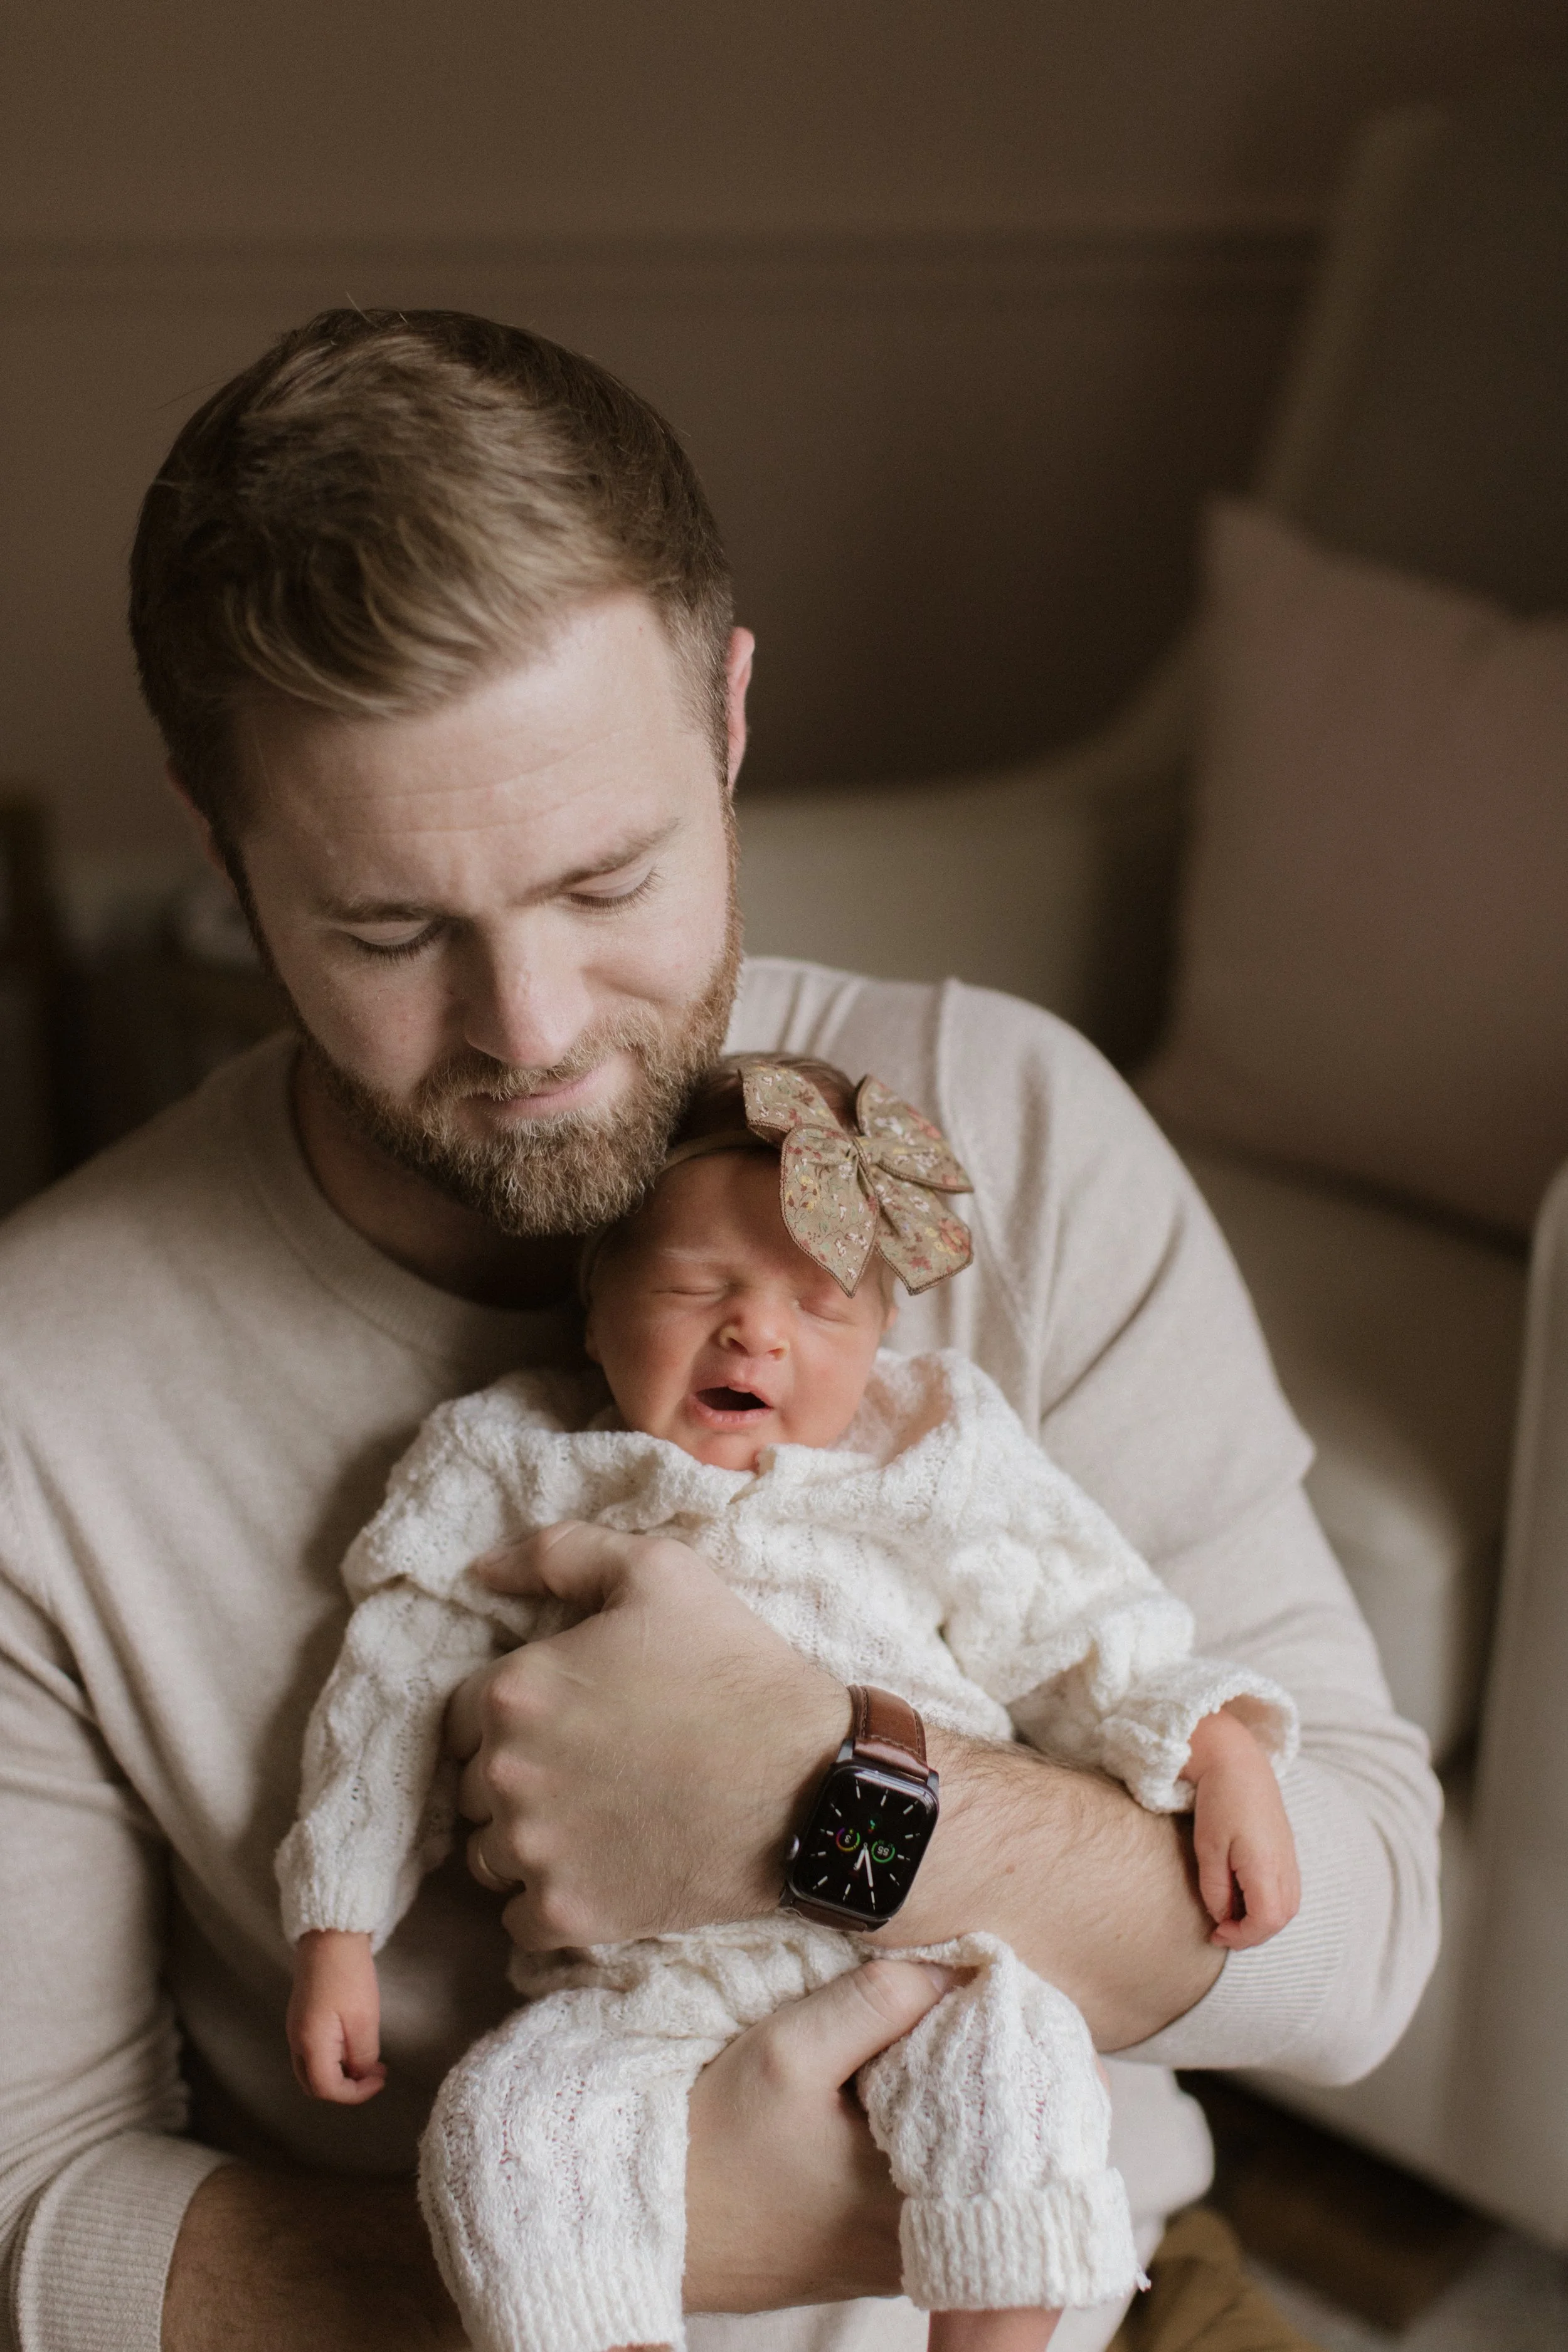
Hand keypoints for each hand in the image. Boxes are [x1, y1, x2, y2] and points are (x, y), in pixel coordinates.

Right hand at [286, 1929, 385, 2102]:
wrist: (330, 1935)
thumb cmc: (349, 1974)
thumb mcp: (364, 2019)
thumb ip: (362, 2055)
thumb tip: (361, 2076)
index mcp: (309, 2043)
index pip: (327, 2089)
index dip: (356, 2094)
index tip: (380, 2080)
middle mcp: (296, 2040)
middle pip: (314, 2085)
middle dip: (345, 2089)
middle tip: (373, 2076)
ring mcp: (295, 2028)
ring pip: (311, 2070)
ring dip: (338, 2075)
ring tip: (367, 2061)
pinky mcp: (301, 2017)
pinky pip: (312, 2052)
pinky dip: (332, 2059)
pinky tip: (352, 2045)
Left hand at [443, 1521, 848, 1949]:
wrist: (810, 1787)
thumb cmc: (735, 1670)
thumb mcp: (659, 1572)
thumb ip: (560, 1553)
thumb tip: (482, 1569)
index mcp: (515, 1691)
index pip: (462, 1712)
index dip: (513, 1712)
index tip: (566, 1718)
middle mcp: (507, 1775)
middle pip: (473, 1783)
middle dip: (519, 1773)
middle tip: (591, 1765)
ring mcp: (535, 1852)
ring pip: (488, 1853)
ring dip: (525, 1839)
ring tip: (596, 1819)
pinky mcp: (569, 1915)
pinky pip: (520, 1919)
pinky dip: (550, 1900)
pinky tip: (602, 1869)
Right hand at [685, 1958, 954, 2310]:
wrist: (651, 2224)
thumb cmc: (713, 2144)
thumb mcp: (788, 2052)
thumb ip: (876, 2003)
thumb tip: (955, 1971)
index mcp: (916, 2201)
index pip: (988, 2099)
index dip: (975, 2034)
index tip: (958, 1986)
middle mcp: (920, 2242)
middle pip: (973, 2130)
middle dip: (955, 2064)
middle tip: (928, 2006)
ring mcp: (897, 2257)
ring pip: (946, 2157)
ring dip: (929, 2100)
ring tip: (896, 2051)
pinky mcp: (870, 2255)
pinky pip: (915, 2184)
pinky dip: (905, 2136)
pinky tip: (870, 2101)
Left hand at [1182, 1711, 1301, 1949]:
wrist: (1238, 1762)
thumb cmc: (1218, 1802)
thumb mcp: (1207, 1848)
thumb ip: (1215, 1889)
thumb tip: (1223, 1918)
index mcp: (1267, 1865)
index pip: (1266, 1920)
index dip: (1242, 1937)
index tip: (1215, 1935)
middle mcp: (1286, 1865)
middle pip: (1281, 1919)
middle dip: (1252, 1933)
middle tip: (1220, 1931)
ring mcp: (1290, 1857)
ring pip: (1288, 1907)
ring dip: (1262, 1920)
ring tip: (1230, 1916)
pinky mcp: (1287, 1850)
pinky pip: (1287, 1890)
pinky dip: (1269, 1903)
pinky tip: (1243, 1896)